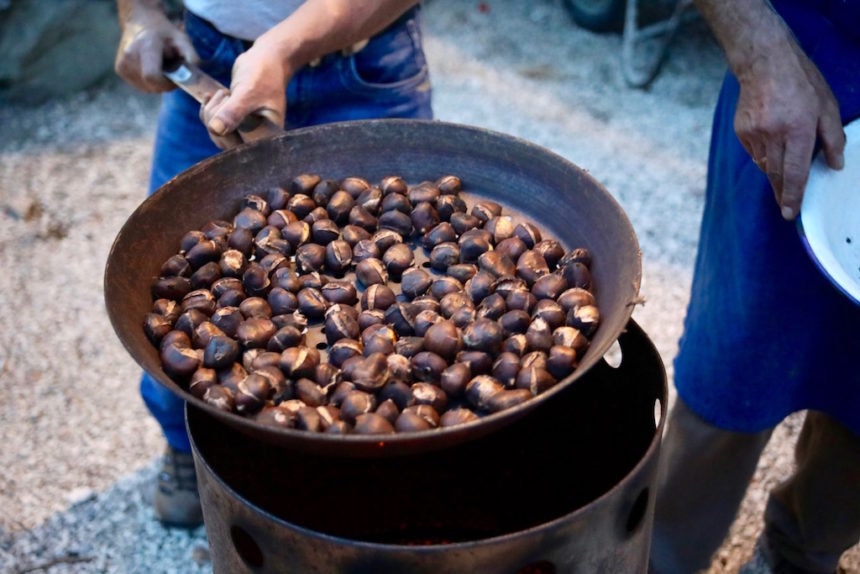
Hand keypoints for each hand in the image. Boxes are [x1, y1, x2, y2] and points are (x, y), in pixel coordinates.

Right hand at [115, 6, 197, 92]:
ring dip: (158, 84)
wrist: (140, 22)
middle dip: (165, 84)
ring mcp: (122, 64)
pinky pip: (140, 86)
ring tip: (160, 67)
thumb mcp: (182, 40)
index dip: (167, 84)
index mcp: (145, 47)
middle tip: (171, 71)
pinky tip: (151, 68)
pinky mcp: (120, 70)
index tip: (176, 77)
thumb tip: (193, 77)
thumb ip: (191, 57)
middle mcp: (130, 56)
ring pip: (147, 88)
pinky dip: (149, 82)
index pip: (152, 77)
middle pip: (152, 85)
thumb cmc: (164, 34)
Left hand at [200, 40, 289, 148]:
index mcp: (268, 136)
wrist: (265, 62)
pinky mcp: (235, 125)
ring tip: (223, 93)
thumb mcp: (248, 92)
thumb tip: (215, 130)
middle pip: (227, 144)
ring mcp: (246, 133)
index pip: (241, 149)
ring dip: (211, 114)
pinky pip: (214, 128)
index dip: (227, 131)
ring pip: (218, 136)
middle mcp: (258, 139)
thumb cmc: (263, 75)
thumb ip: (233, 112)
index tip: (229, 101)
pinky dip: (207, 112)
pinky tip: (210, 97)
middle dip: (217, 118)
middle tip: (224, 94)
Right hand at [733, 42, 844, 219]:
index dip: (794, 195)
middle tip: (787, 207)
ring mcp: (754, 134)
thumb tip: (836, 165)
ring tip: (783, 168)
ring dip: (776, 172)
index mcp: (797, 129)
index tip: (790, 213)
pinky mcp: (742, 132)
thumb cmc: (801, 82)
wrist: (764, 63)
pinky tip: (772, 143)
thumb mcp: (827, 106)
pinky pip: (755, 153)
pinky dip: (765, 155)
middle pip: (777, 175)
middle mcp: (773, 135)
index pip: (795, 171)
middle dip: (783, 193)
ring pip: (765, 165)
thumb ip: (833, 138)